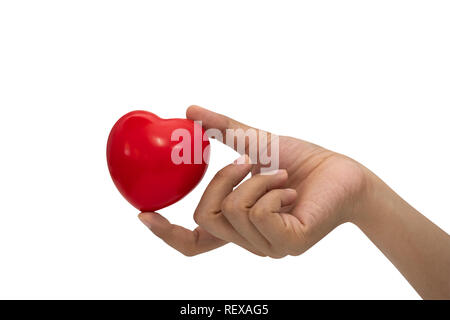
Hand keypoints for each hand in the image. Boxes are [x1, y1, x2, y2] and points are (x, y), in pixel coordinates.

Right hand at [139, 105, 367, 256]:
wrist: (343, 171)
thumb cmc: (302, 161)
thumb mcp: (254, 142)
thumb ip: (222, 130)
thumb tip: (190, 111)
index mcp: (236, 224)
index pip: (193, 243)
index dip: (165, 232)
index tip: (144, 213)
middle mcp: (248, 242)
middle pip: (205, 218)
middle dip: (221, 180)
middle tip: (249, 163)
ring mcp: (268, 248)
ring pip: (233, 211)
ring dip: (257, 180)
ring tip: (282, 176)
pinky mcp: (289, 244)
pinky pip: (259, 213)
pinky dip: (272, 188)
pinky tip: (292, 188)